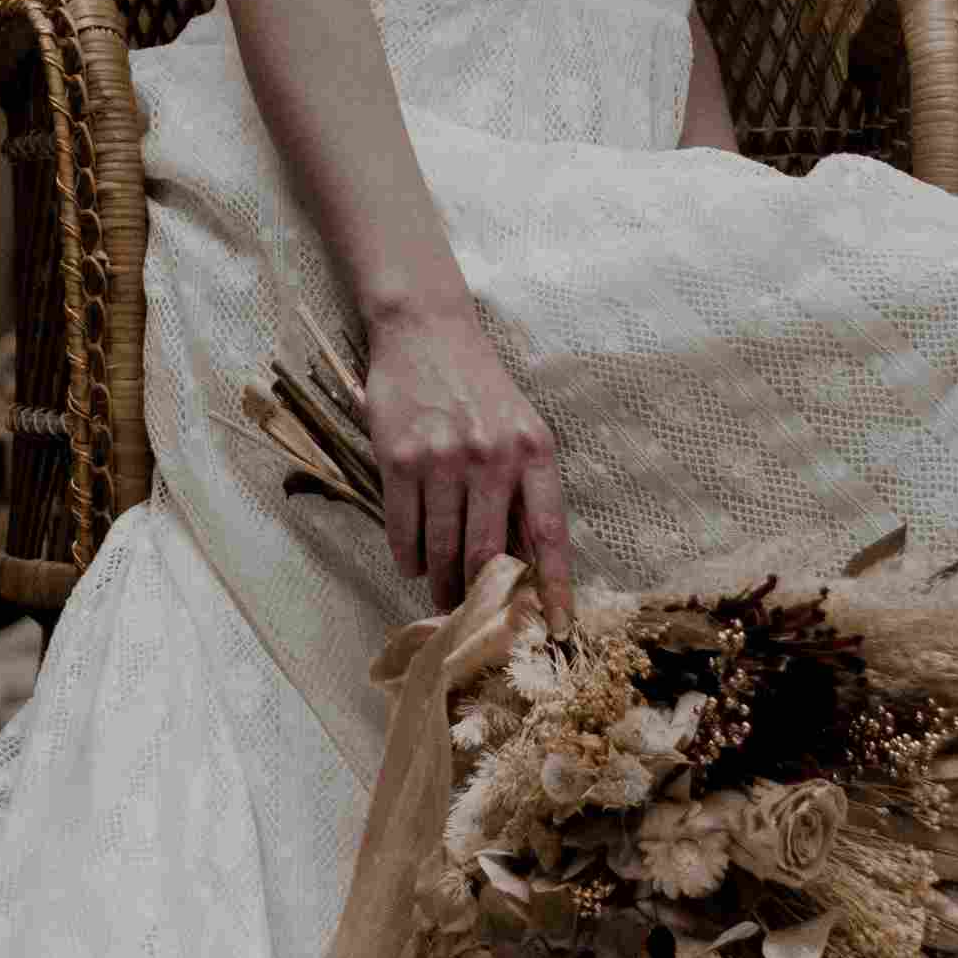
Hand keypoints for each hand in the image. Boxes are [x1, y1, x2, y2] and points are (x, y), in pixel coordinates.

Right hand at [364, 304, 573, 625]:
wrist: (427, 331)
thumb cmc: (478, 387)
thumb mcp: (520, 428)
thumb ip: (524, 488)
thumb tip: (526, 562)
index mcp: (534, 451)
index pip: (549, 534)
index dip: (554, 586)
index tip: (557, 626)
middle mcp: (492, 456)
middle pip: (487, 552)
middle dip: (479, 595)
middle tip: (473, 615)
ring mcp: (444, 457)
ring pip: (442, 547)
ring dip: (440, 581)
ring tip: (440, 594)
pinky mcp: (400, 457)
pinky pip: (403, 528)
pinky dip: (407, 555)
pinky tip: (412, 562)